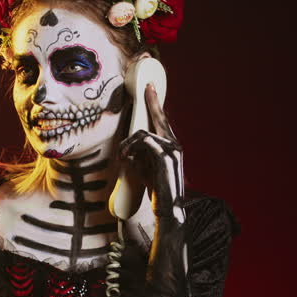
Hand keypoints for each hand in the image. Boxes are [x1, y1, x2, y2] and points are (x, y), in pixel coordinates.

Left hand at [119, 83, 185, 223]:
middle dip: (152, 101)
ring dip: (127, 143)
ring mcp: (172, 150)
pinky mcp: (165, 156)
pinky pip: (143, 141)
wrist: (168, 209)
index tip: (150, 89)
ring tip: (121, 157)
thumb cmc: (156, 190)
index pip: (163, 121)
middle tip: (146, 87)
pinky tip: (124, 158)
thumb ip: (139, 155)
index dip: (156, 103)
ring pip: (144, 132)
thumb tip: (127, 147)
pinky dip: (130, 147)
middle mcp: (175, 145)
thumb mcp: (145, 169)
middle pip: (159, 117)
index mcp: (171, 146)